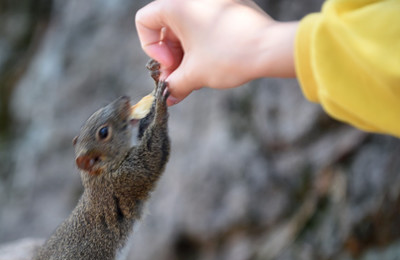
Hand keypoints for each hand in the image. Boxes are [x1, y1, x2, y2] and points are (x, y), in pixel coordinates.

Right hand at [136, 0, 297, 104]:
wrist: (271, 48)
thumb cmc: (230, 55)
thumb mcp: (194, 74)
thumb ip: (174, 85)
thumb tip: (168, 96)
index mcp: (177, 4)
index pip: (144, 21)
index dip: (151, 48)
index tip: (170, 64)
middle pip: (166, 25)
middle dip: (170, 54)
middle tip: (180, 76)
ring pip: (186, 25)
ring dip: (185, 51)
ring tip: (196, 74)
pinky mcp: (230, 5)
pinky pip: (205, 21)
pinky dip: (202, 42)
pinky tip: (212, 62)